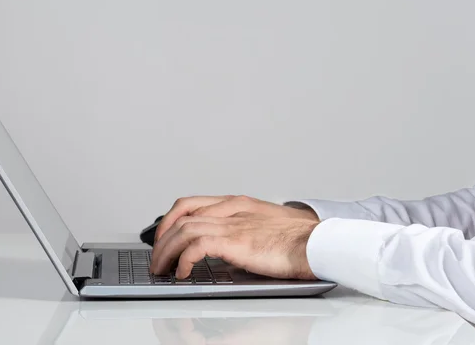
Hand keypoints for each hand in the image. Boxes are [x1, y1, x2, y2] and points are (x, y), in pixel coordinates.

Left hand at [150, 195, 319, 280]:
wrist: (317, 243)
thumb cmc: (297, 238)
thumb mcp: (262, 225)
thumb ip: (241, 228)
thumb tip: (224, 246)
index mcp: (236, 203)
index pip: (190, 203)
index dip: (169, 220)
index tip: (163, 237)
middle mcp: (230, 208)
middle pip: (181, 215)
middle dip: (162, 238)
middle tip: (157, 257)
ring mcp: (232, 223)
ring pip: (183, 229)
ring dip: (167, 251)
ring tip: (163, 268)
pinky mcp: (236, 241)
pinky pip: (197, 246)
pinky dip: (184, 259)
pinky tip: (183, 271)